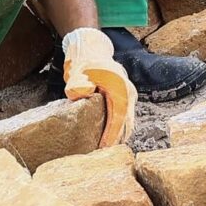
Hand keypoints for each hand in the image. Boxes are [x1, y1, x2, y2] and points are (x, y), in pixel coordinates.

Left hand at [62, 27, 136, 146]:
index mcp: (120, 88)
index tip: (102, 150)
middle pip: (126, 124)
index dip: (111, 136)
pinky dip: (117, 130)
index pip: (118, 118)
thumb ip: (77, 83)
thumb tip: (82, 93)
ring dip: (117, 137)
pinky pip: (124, 119)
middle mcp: (128, 93)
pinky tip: (106, 140)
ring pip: (127, 123)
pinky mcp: (124, 99)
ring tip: (103, 152)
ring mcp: (128, 96)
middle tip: (102, 157)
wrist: (91, 48)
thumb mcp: (77, 72)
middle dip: (116, 141)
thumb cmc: (84, 61)